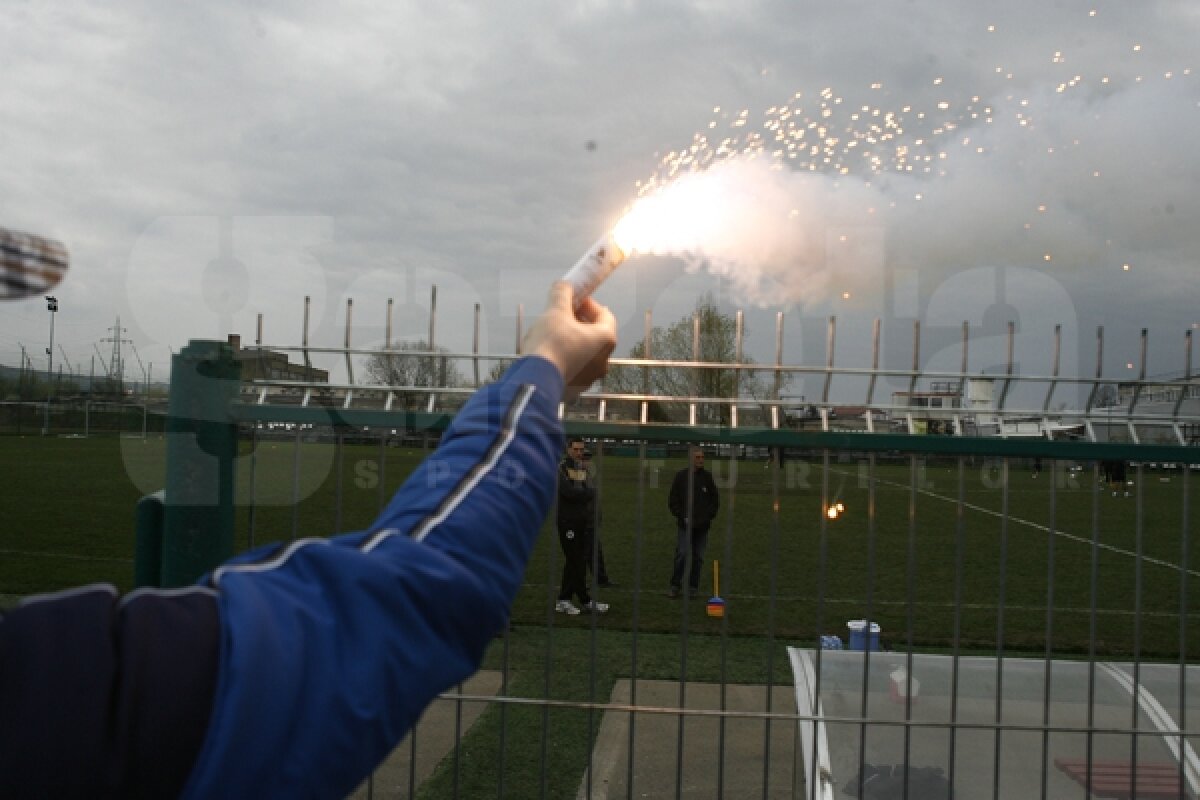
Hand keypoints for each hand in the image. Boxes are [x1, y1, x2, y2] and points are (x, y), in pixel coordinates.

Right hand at [524, 281, 616, 401]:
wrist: (535, 380)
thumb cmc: (550, 344)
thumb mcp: (555, 312)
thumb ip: (562, 294)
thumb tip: (564, 285)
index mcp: (605, 339)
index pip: (604, 314)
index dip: (589, 304)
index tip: (575, 299)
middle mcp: (603, 360)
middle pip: (595, 333)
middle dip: (580, 321)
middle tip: (562, 313)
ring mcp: (590, 377)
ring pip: (585, 352)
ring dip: (573, 339)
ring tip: (553, 333)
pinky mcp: (576, 387)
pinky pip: (574, 367)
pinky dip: (567, 357)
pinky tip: (550, 352)